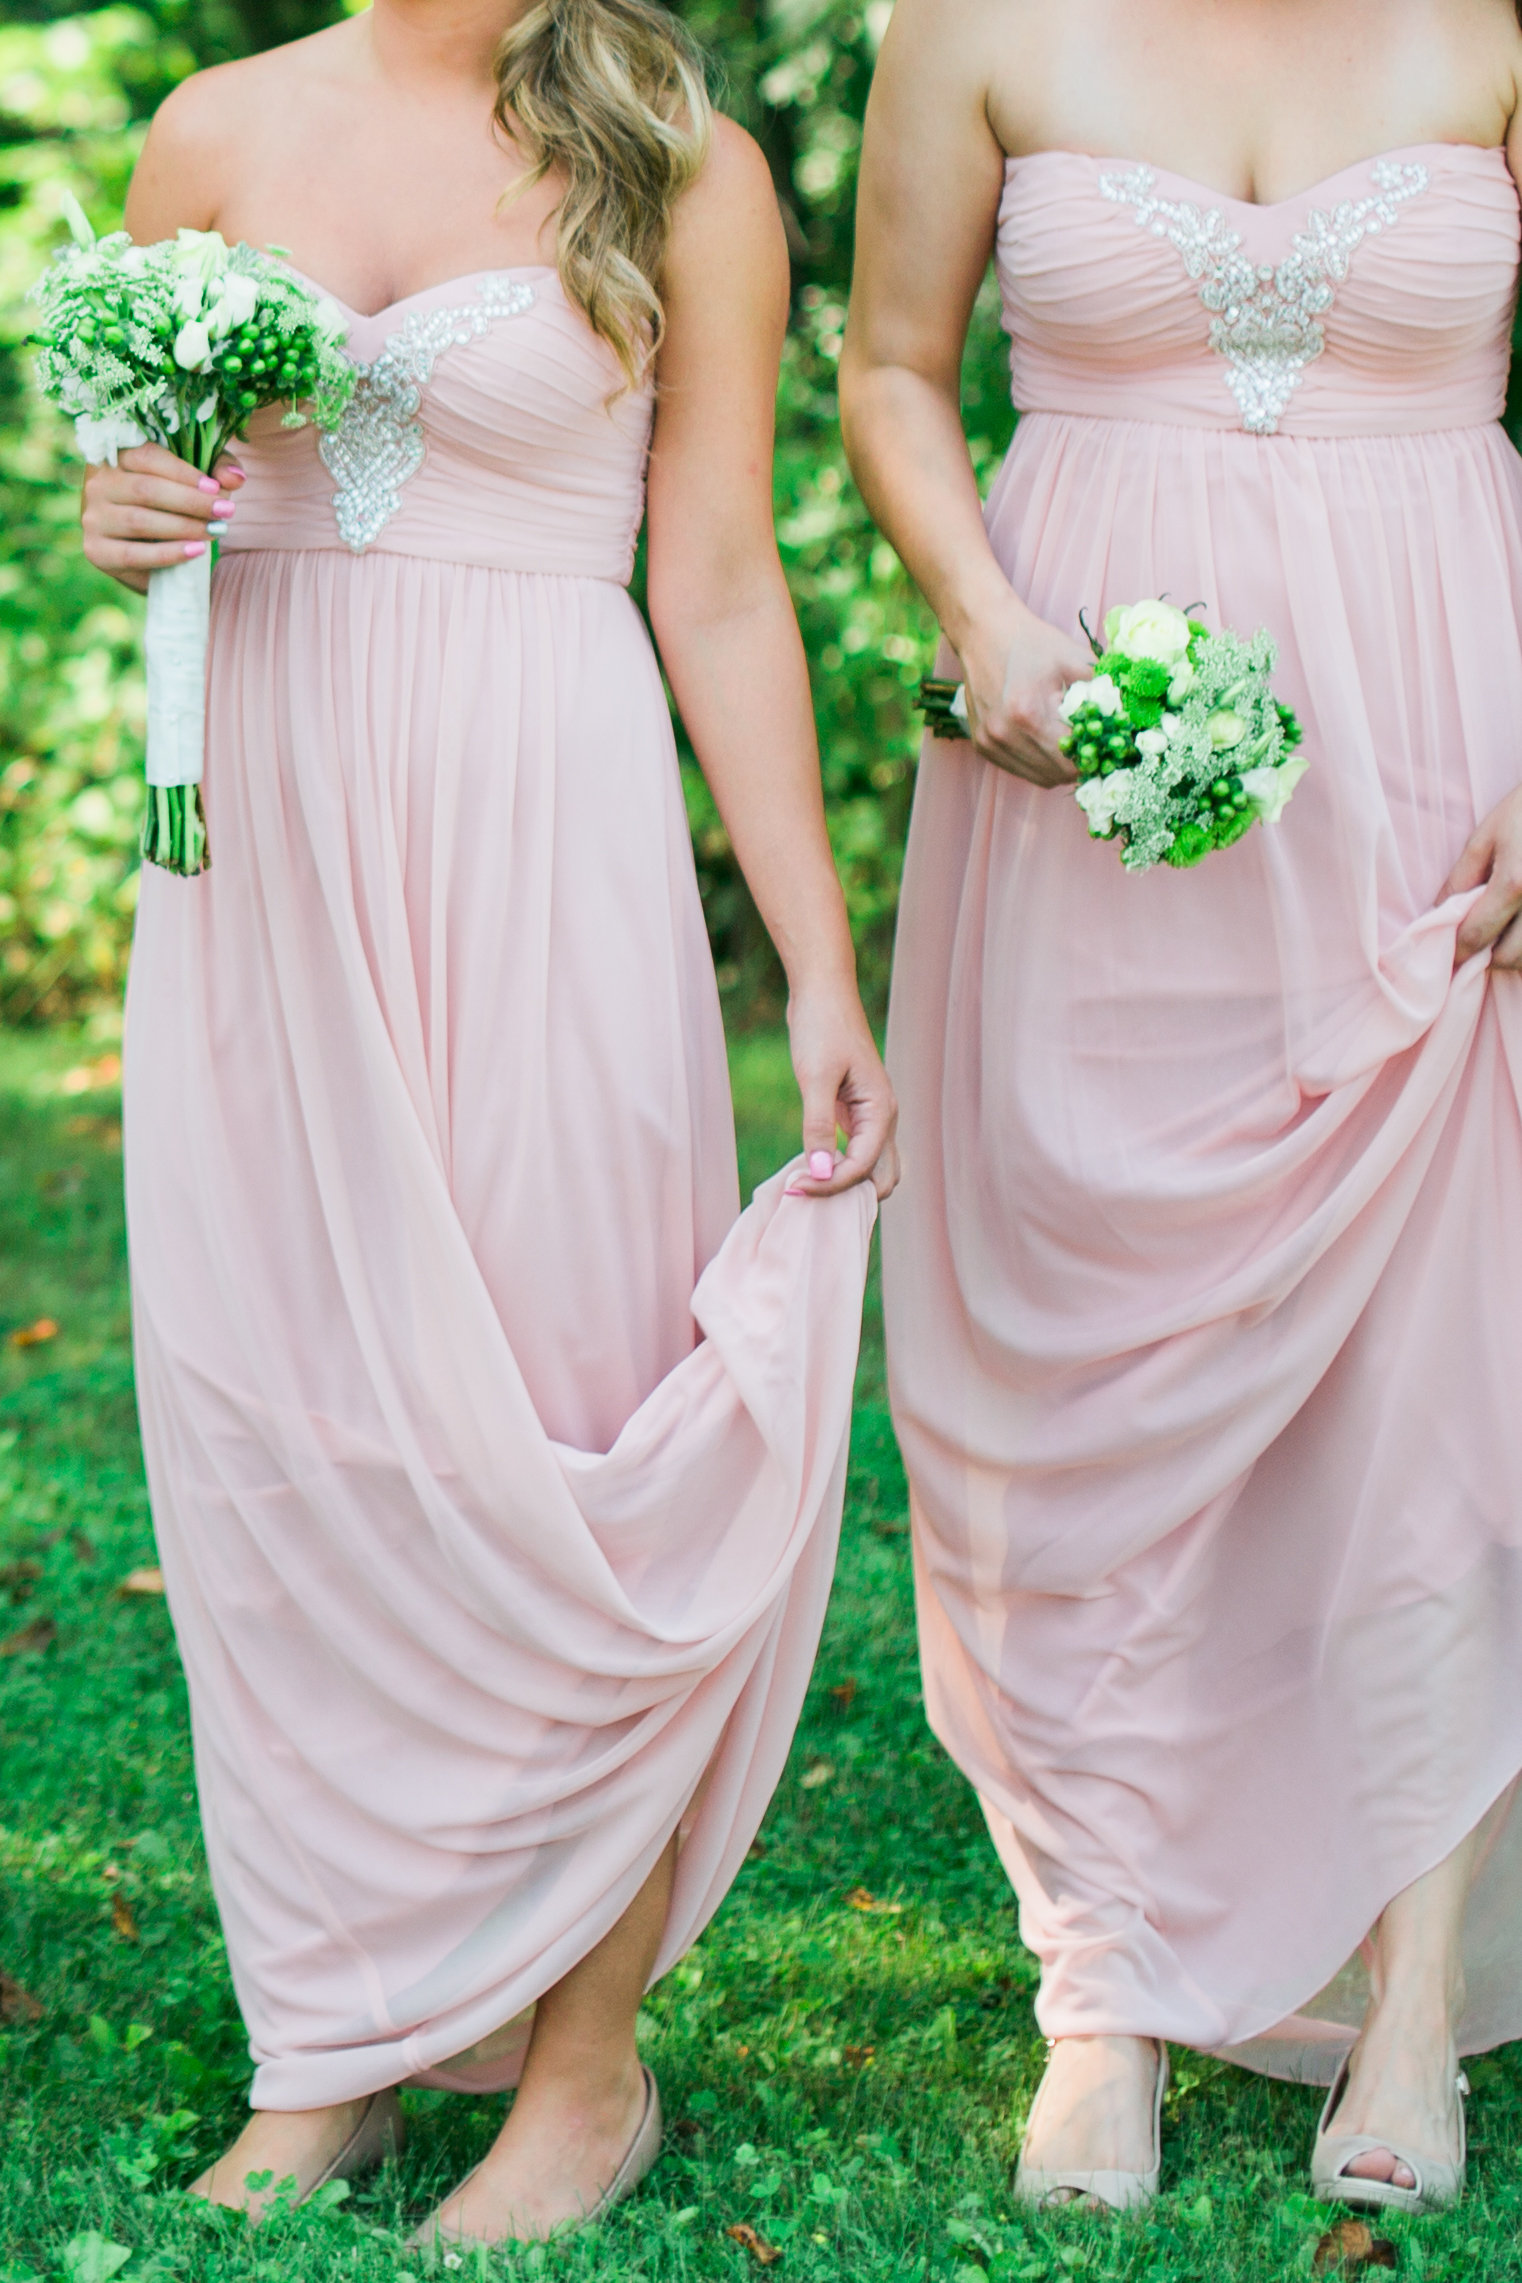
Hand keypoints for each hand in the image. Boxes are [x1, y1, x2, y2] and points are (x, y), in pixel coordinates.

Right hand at [81, 442, 244, 593]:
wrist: (150, 555)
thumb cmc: (175, 506)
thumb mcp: (196, 481)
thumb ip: (216, 470)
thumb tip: (235, 477)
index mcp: (116, 455)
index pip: (146, 456)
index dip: (183, 472)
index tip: (216, 488)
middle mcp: (98, 483)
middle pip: (145, 489)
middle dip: (191, 502)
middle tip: (225, 512)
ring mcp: (93, 517)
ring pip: (140, 520)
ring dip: (184, 527)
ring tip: (216, 531)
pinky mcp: (96, 550)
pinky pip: (134, 553)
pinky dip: (168, 553)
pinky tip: (196, 551)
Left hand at [783, 989, 899, 1201]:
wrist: (822, 992)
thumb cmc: (821, 1028)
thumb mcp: (815, 1078)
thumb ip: (817, 1127)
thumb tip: (820, 1173)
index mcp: (881, 1112)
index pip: (864, 1168)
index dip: (831, 1184)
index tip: (796, 1187)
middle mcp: (883, 1118)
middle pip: (881, 1177)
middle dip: (847, 1194)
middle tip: (805, 1193)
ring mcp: (870, 1116)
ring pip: (870, 1167)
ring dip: (845, 1183)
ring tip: (808, 1186)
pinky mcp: (854, 1111)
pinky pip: (855, 1152)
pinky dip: (838, 1167)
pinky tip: (811, 1167)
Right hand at [953, 592, 1092, 787]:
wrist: (984, 632)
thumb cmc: (1032, 642)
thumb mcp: (1074, 658)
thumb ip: (1102, 690)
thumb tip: (1128, 718)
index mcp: (1028, 713)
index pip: (1072, 761)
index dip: (1095, 757)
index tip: (1107, 746)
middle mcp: (1004, 735)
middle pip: (1057, 775)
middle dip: (1080, 763)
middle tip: (1093, 745)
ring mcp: (989, 743)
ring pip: (1039, 778)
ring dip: (1059, 767)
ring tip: (1070, 741)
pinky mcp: (982, 746)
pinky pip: (1021, 769)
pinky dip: (1039, 762)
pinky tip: (1046, 740)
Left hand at [1442, 784, 1521, 967]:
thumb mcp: (1486, 837)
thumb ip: (1460, 880)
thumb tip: (1436, 916)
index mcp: (1516, 883)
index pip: (1477, 936)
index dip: (1457, 951)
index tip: (1448, 955)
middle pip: (1509, 958)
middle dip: (1488, 957)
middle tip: (1478, 943)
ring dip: (1515, 955)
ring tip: (1504, 934)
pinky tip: (1521, 928)